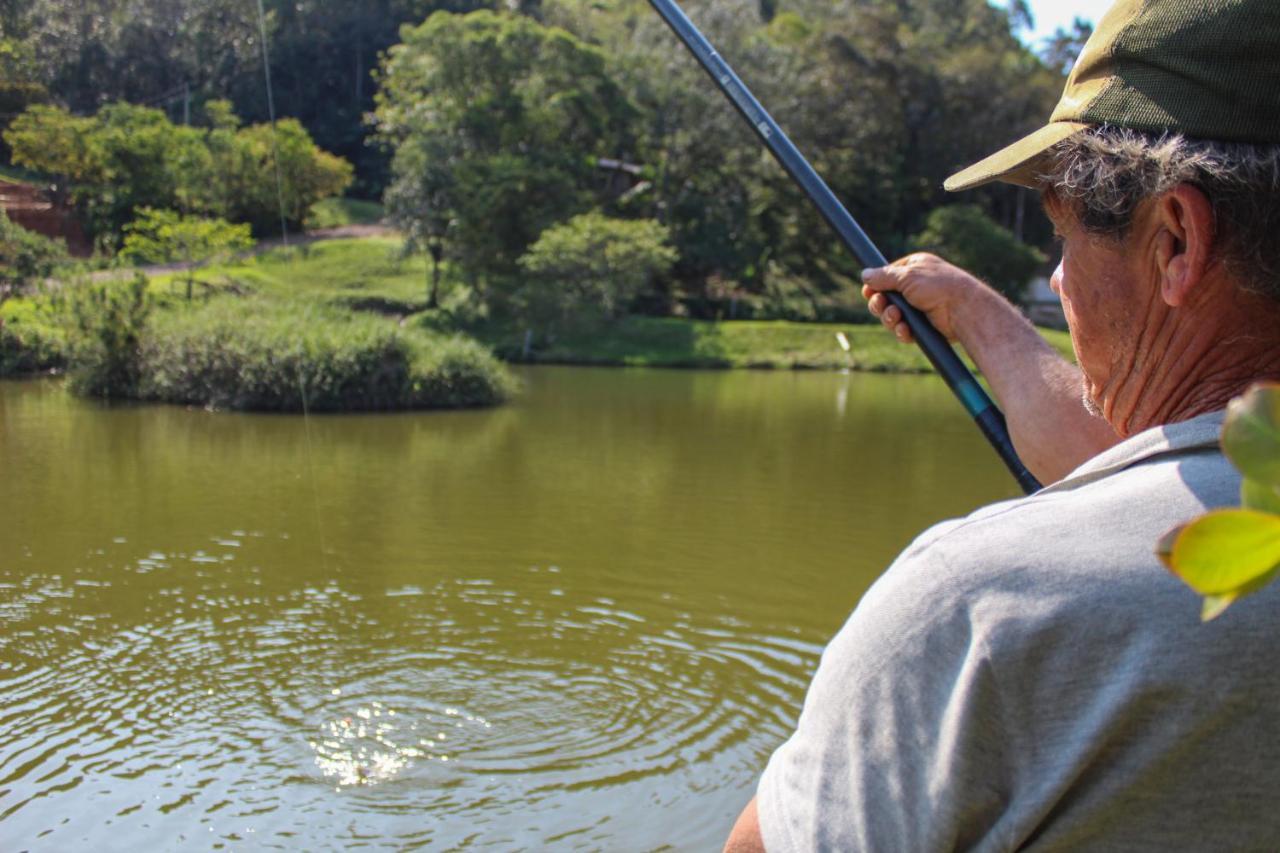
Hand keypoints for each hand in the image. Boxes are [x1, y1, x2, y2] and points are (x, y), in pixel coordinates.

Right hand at [860, 253, 991, 343]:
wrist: (963, 309)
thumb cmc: (939, 286)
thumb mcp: (907, 276)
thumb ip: (883, 277)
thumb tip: (864, 275)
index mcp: (913, 269)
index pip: (885, 277)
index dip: (875, 286)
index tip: (868, 292)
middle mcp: (914, 288)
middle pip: (884, 299)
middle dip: (880, 304)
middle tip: (883, 305)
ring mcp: (918, 308)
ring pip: (890, 316)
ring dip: (889, 318)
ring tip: (897, 317)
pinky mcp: (922, 327)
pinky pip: (902, 331)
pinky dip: (901, 331)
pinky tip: (906, 330)